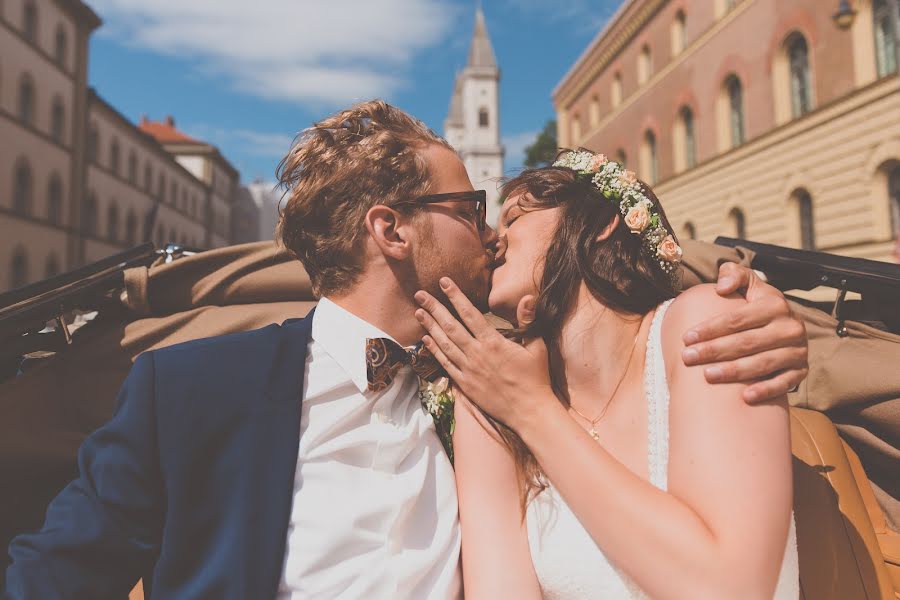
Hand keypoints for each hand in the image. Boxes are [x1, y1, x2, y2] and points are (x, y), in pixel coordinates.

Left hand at [413, 278, 553, 427]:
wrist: (529, 411)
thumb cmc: (536, 378)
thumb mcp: (537, 346)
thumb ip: (528, 321)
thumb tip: (527, 297)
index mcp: (493, 343)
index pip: (470, 314)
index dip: (455, 297)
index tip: (444, 283)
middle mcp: (477, 354)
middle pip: (451, 327)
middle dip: (434, 308)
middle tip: (420, 294)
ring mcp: (468, 370)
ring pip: (444, 344)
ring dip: (430, 327)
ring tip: (418, 312)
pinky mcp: (465, 385)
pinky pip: (446, 365)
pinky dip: (434, 351)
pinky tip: (425, 340)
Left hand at [682, 262, 808, 403]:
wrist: (786, 326)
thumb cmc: (758, 305)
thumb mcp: (749, 284)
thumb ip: (734, 275)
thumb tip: (721, 287)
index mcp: (775, 304)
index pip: (737, 319)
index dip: (710, 328)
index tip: (686, 337)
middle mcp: (790, 328)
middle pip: (746, 342)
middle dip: (714, 351)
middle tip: (688, 358)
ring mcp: (797, 351)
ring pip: (762, 364)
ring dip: (733, 371)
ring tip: (707, 376)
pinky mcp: (801, 371)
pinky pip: (783, 383)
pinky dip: (765, 390)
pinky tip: (744, 397)